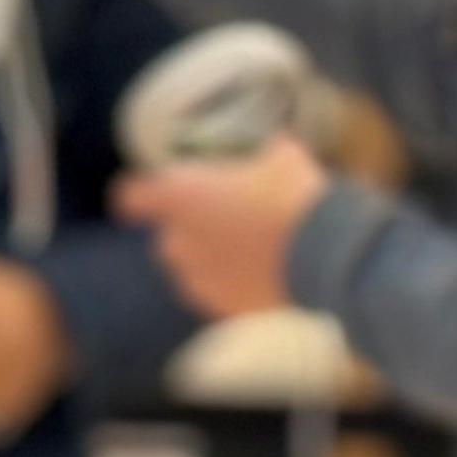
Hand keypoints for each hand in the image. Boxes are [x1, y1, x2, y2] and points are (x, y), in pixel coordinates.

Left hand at [112, 135, 330, 318]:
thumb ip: (267, 154)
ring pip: (190, 268)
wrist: (325, 256)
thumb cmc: (294, 197)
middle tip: (223, 219)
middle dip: (188, 229)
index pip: (131, 197)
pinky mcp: (221, 308)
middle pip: (166, 237)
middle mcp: (177, 242)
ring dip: (209, 258)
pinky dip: (229, 284)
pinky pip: (215, 293)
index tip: (146, 197)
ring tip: (247, 249)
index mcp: (178, 196)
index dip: (138, 196)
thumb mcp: (284, 158)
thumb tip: (276, 149)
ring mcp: (196, 280)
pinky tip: (259, 274)